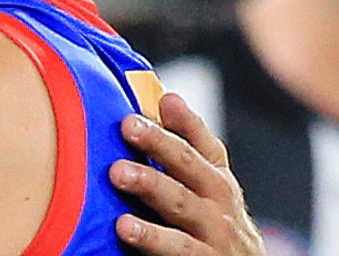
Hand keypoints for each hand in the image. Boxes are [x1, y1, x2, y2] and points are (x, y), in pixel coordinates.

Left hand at [110, 92, 264, 255]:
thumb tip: (166, 97)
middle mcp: (220, 203)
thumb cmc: (214, 226)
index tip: (161, 101)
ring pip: (181, 204)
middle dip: (159, 143)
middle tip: (127, 125)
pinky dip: (152, 236)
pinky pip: (177, 248)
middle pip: (189, 166)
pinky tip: (124, 225)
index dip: (183, 122)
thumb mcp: (208, 187)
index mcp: (217, 180)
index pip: (203, 144)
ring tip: (118, 172)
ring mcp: (215, 234)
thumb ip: (187, 146)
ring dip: (150, 185)